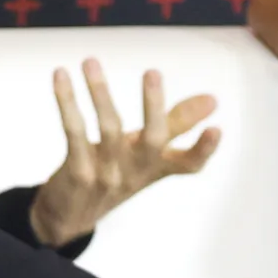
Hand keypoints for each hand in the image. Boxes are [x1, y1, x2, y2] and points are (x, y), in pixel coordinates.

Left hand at [27, 60, 219, 246]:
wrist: (68, 216)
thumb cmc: (116, 173)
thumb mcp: (148, 155)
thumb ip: (178, 124)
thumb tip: (213, 99)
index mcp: (157, 168)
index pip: (188, 165)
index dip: (203, 150)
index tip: (216, 129)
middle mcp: (135, 172)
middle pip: (152, 141)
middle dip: (153, 106)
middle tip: (153, 72)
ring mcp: (107, 175)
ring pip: (108, 129)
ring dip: (100, 92)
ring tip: (90, 61)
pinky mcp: (77, 172)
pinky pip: (73, 132)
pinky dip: (67, 102)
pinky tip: (61, 75)